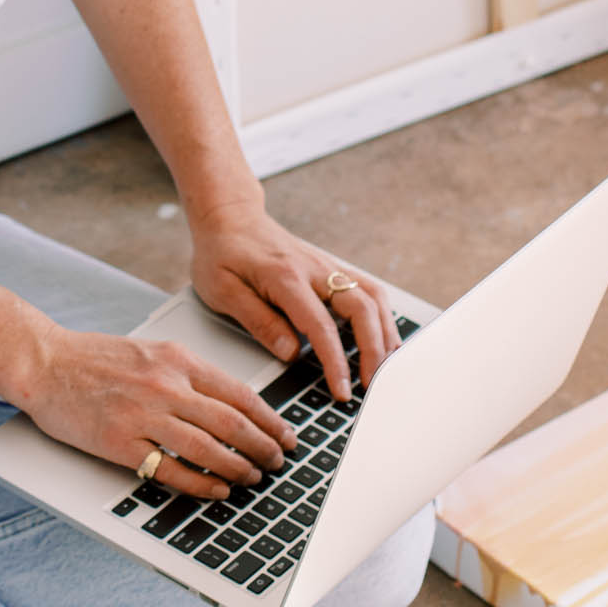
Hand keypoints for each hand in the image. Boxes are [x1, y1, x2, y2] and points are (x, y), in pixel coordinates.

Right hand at [20, 328, 295, 500]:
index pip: (238, 393)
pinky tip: (217, 489)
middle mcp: (164, 386)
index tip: (286, 434)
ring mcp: (142, 415)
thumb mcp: (151, 352)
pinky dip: (200, 482)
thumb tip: (230, 403)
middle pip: (231, 422)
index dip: (269, 419)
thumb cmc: (95, 359)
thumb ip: (187, 374)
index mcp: (176, 360)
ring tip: (254, 478)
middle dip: (263, 446)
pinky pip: (171, 469)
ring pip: (207, 447)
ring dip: (238, 467)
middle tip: (278, 461)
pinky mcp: (119, 443)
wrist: (45, 362)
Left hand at [188, 201, 400, 401]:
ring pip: (373, 297)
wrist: (230, 216)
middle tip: (372, 385)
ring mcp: (327, 266)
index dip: (336, 362)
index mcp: (285, 277)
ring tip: (385, 368)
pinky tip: (384, 339)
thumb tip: (290, 353)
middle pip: (362, 308)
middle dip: (373, 350)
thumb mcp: (222, 290)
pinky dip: (382, 316)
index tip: (342, 391)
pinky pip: (368, 290)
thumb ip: (258, 321)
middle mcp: (314, 269)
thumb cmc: (221, 253)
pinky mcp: (331, 268)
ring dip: (385, 333)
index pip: (321, 325)